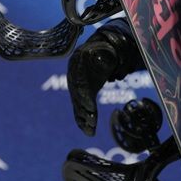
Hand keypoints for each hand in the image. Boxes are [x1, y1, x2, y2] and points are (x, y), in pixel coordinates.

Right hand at [67, 20, 143, 135]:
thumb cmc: (105, 50)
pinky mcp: (79, 94)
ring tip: (91, 132)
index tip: (90, 107)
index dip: (84, 97)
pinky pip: (79, 108)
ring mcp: (75, 85)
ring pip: (77, 104)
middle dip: (84, 111)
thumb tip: (104, 62)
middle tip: (92, 124)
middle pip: (77, 97)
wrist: (98, 49)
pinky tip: (89, 130)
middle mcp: (74, 76)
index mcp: (79, 64)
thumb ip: (105, 57)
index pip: (80, 83)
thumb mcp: (105, 51)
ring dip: (83, 119)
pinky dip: (83, 119)